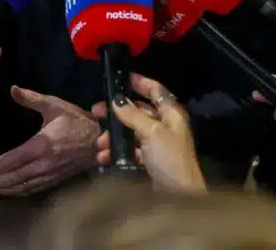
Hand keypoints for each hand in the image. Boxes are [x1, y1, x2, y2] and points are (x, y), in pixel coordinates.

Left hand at [0, 87, 99, 195]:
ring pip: (17, 188)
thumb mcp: (55, 105)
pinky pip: (28, 190)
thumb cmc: (77, 121)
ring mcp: (47, 176)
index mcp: (40, 146)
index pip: (9, 161)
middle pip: (10, 179)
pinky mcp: (52, 181)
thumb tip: (13, 89)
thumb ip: (32, 98)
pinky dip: (12, 193)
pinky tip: (1, 192)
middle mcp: (42, 165)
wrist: (102, 141)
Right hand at [91, 75, 204, 193]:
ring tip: (100, 143)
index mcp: (171, 113)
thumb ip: (133, 114)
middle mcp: (165, 125)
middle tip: (96, 112)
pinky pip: (131, 150)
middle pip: (139, 111)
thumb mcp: (151, 132)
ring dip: (114, 135)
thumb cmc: (169, 158)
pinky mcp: (150, 160)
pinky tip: (104, 157)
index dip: (139, 82)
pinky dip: (118, 152)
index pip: (156, 90)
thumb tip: (116, 100)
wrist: (179, 196)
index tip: (120, 78)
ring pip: (132, 131)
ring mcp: (158, 143)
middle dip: (117, 112)